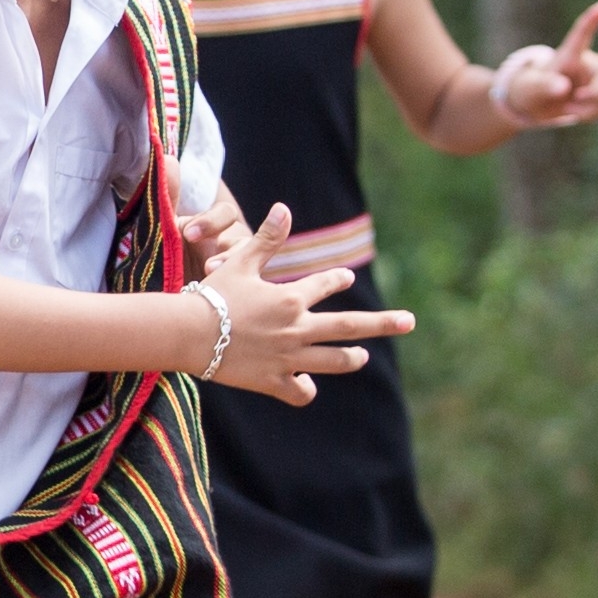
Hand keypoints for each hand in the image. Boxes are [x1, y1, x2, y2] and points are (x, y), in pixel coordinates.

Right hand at [193, 202, 413, 402]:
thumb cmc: (212, 296)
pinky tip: (307, 384)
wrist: (188, 334)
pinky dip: (306, 388)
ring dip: (351, 358)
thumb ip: (266, 239)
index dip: (337, 281)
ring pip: (332, 360)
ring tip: (362, 357)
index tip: (346, 279)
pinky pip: (299, 391)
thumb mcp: (240, 262)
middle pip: (349, 327)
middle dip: (382, 322)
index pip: (326, 285)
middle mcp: (297, 329)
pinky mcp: (273, 381)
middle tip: (410, 321)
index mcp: (291, 299)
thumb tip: (284, 207)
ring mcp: (289, 358)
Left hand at [489, 3, 597, 129]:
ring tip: (568, 108)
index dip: (593, 20)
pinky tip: (575, 113)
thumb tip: (564, 88)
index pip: (582, 35)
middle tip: (577, 98)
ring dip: (589, 108)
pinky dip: (590, 115)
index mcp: (569, 55)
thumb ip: (545, 85)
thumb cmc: (532, 88)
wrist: (535, 104)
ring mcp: (595, 81)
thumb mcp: (531, 87)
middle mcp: (587, 64)